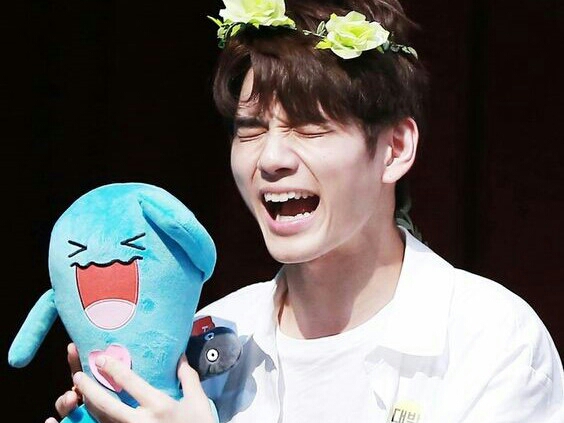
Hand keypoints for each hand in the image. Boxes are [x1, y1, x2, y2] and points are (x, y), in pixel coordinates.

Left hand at [48, 347, 215, 422]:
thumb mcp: (198, 402)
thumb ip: (188, 378)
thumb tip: (180, 357)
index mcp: (159, 406)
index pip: (130, 383)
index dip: (113, 369)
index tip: (101, 358)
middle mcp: (141, 421)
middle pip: (106, 404)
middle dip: (89, 388)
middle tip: (78, 375)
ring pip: (103, 419)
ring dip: (90, 404)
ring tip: (81, 391)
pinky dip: (98, 419)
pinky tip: (93, 411)